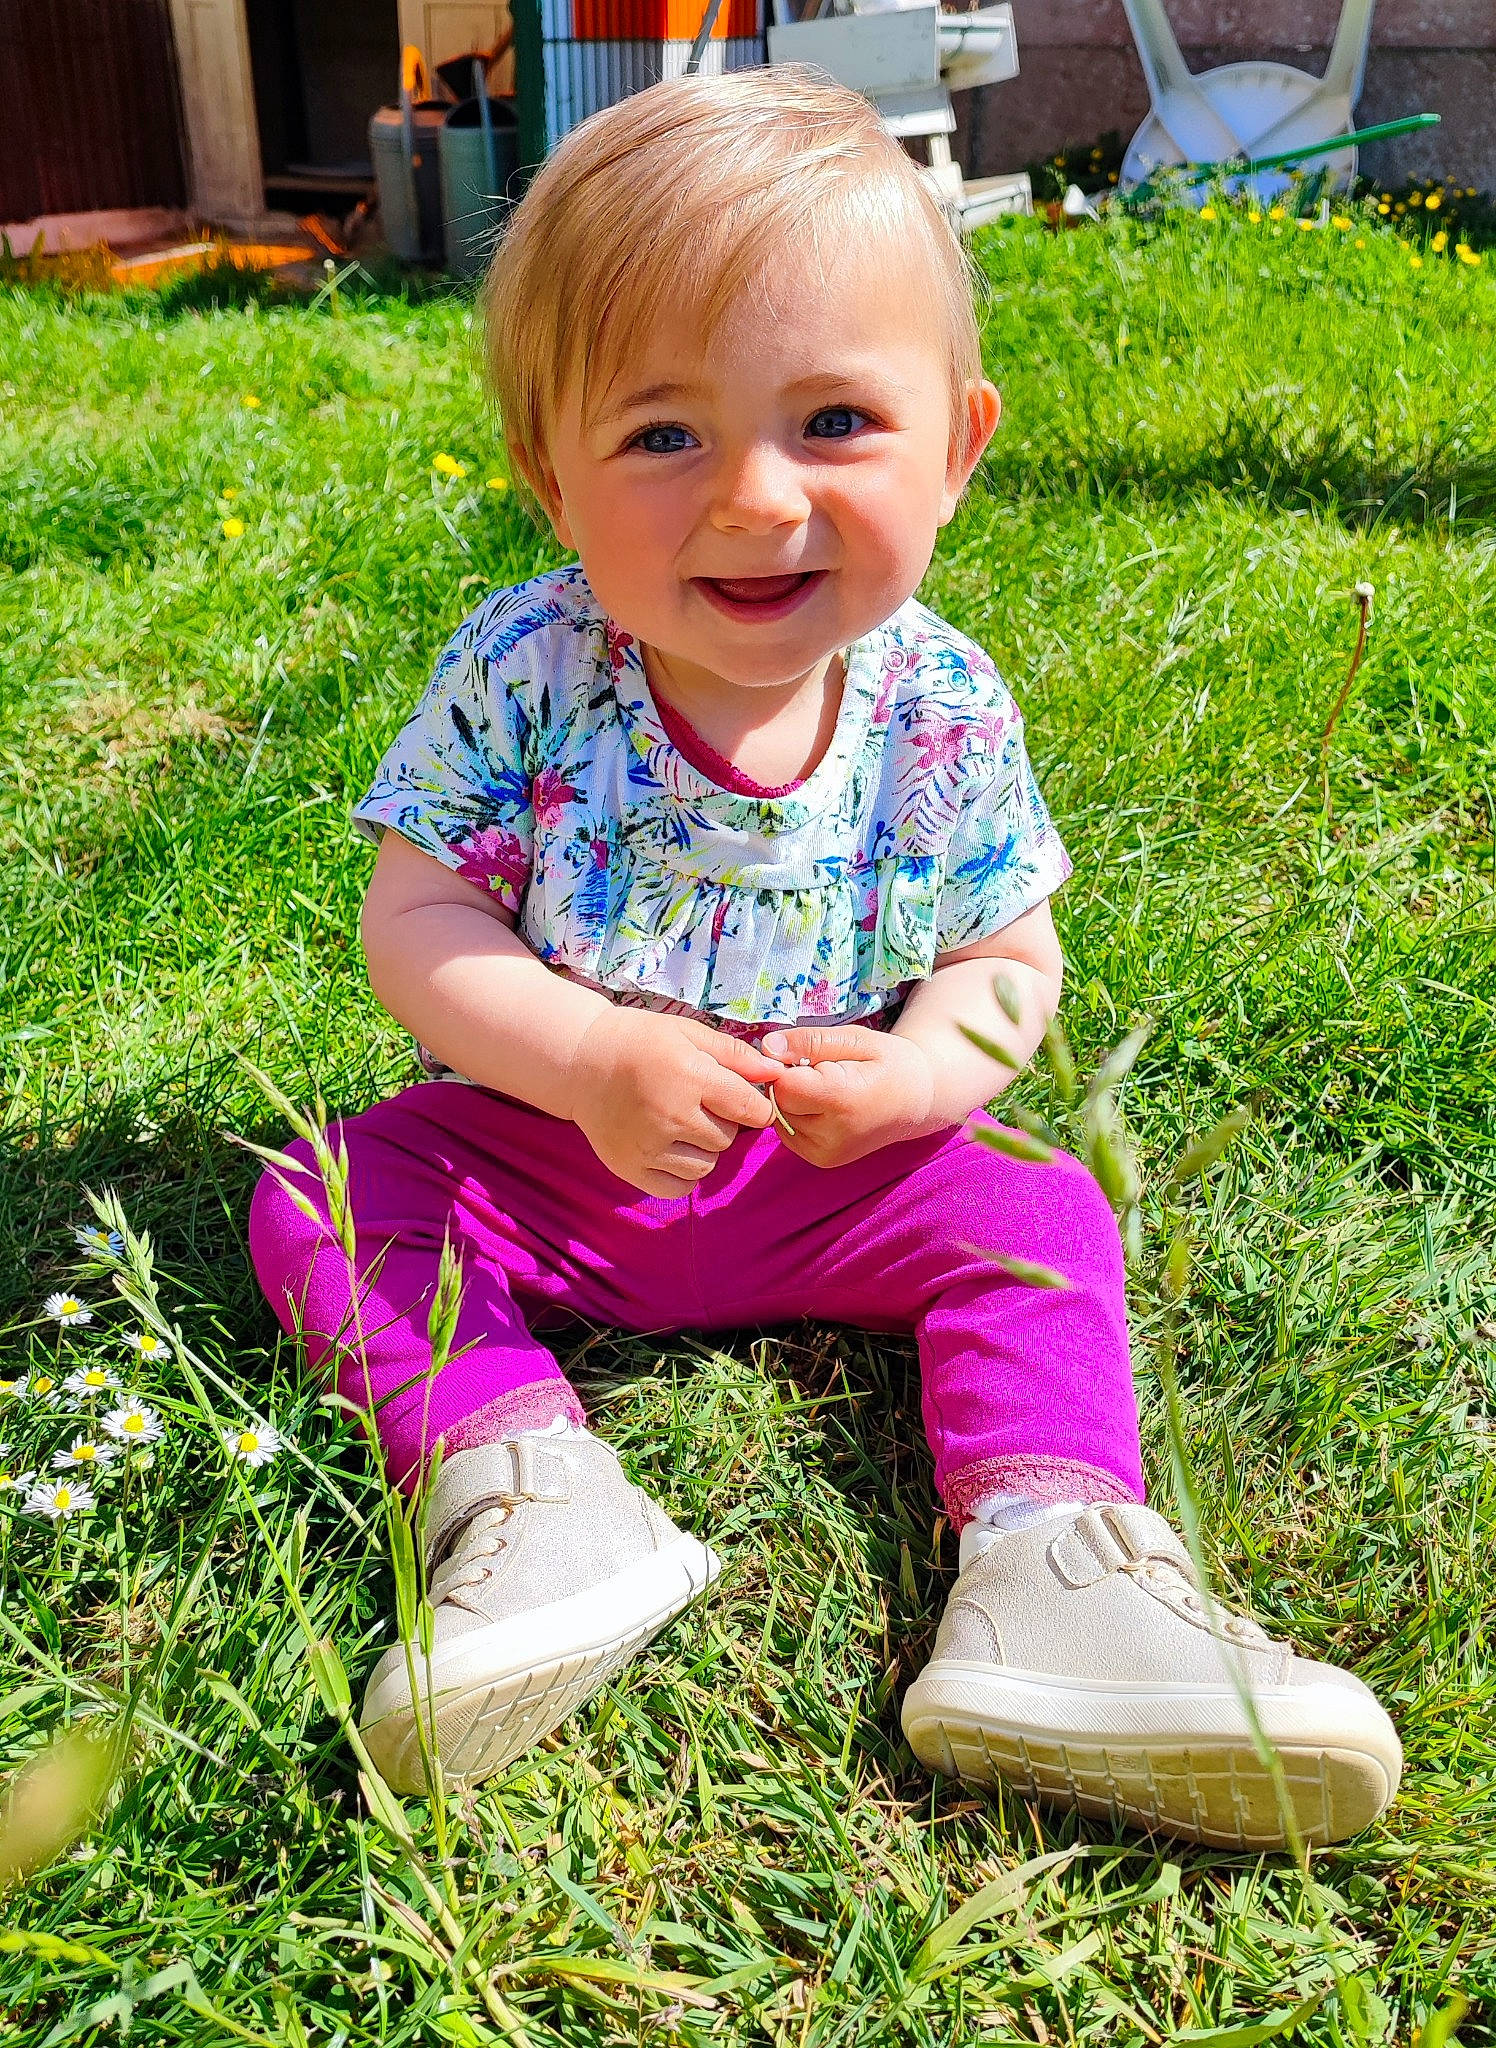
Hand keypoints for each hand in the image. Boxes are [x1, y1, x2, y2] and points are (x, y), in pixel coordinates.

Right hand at [570, 1007, 783, 1196]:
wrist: (579, 1060)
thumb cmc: (639, 1041)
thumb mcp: (689, 1033)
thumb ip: (736, 1055)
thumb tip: (778, 1073)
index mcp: (690, 1077)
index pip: (750, 1109)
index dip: (754, 1106)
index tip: (741, 1099)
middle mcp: (671, 1115)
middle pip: (728, 1138)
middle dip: (722, 1122)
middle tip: (698, 1103)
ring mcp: (648, 1147)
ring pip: (706, 1165)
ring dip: (703, 1149)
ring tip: (681, 1125)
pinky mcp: (630, 1169)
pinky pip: (678, 1187)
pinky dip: (682, 1173)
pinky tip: (671, 1149)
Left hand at [759, 1025, 939, 1168]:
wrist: (917, 1102)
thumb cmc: (889, 1063)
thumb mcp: (856, 1038)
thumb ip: (810, 1041)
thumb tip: (767, 1047)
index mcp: (843, 1101)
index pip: (783, 1084)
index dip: (788, 1064)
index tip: (811, 1056)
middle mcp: (833, 1135)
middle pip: (779, 1102)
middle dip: (790, 1081)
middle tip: (824, 1071)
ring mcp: (826, 1153)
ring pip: (780, 1117)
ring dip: (793, 1100)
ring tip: (827, 1089)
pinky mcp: (822, 1160)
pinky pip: (787, 1131)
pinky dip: (797, 1115)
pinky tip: (823, 1106)